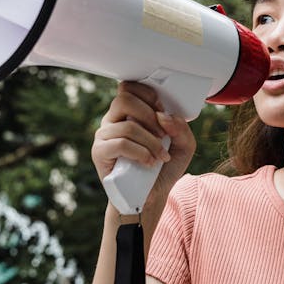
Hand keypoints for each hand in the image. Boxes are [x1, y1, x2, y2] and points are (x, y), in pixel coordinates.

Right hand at [92, 81, 195, 209]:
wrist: (150, 196)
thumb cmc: (164, 168)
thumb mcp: (183, 146)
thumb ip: (181, 128)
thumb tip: (164, 116)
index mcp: (130, 112)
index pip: (129, 87)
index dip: (147, 94)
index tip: (161, 110)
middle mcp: (114, 119)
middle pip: (124, 99)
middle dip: (150, 116)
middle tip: (163, 135)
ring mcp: (104, 135)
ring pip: (127, 126)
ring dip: (150, 142)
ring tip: (160, 157)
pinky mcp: (100, 152)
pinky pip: (120, 144)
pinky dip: (140, 152)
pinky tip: (149, 162)